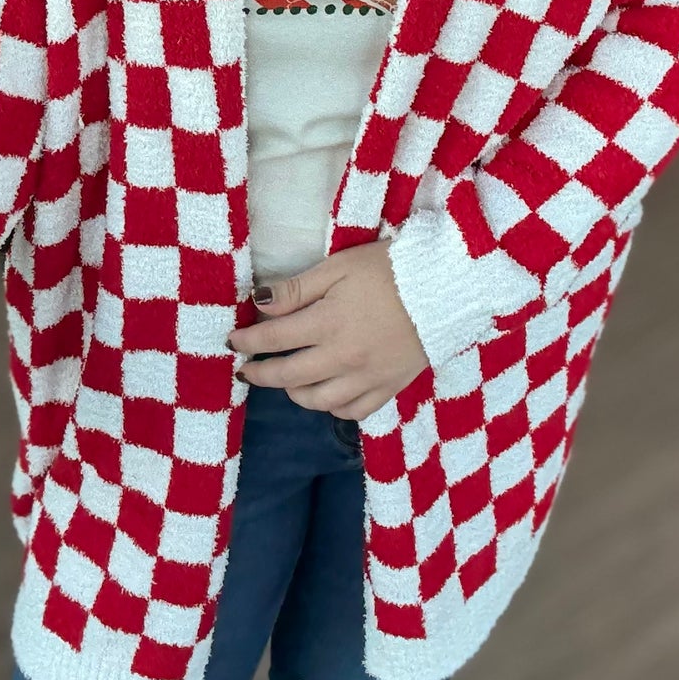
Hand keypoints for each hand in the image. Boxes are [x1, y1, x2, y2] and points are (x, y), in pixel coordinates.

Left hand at [227, 244, 429, 421]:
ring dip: (294, 393)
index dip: (248, 342)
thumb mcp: (339, 267)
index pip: (274, 338)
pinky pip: (353, 411)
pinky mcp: (389, 388)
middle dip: (260, 374)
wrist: (445, 288)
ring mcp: (367, 377)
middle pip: (289, 376)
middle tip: (246, 370)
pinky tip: (326, 395)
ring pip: (318, 401)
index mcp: (328, 323)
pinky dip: (333, 407)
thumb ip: (297, 289)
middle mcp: (343, 357)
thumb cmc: (388, 269)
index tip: (233, 341)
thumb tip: (257, 303)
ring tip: (286, 381)